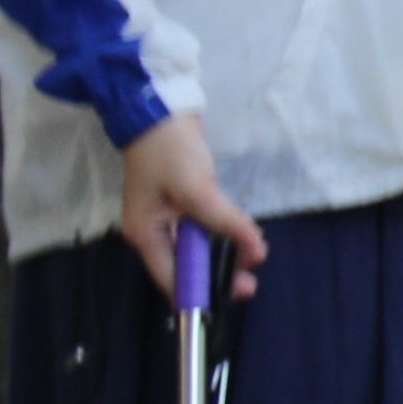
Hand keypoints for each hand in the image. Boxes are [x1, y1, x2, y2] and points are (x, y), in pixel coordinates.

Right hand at [117, 112, 265, 301]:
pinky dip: (224, 233)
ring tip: (253, 250)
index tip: (237, 292)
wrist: (162, 110)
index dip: (203, 291)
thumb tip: (255, 252)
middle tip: (252, 275)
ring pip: (200, 248)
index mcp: (146, 234)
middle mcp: (154, 232)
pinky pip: (205, 229)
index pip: (172, 278)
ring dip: (226, 251)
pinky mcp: (183, 205)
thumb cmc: (170, 151)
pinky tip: (245, 233)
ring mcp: (168, 218)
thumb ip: (224, 222)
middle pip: (187, 266)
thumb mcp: (196, 189)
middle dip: (219, 271)